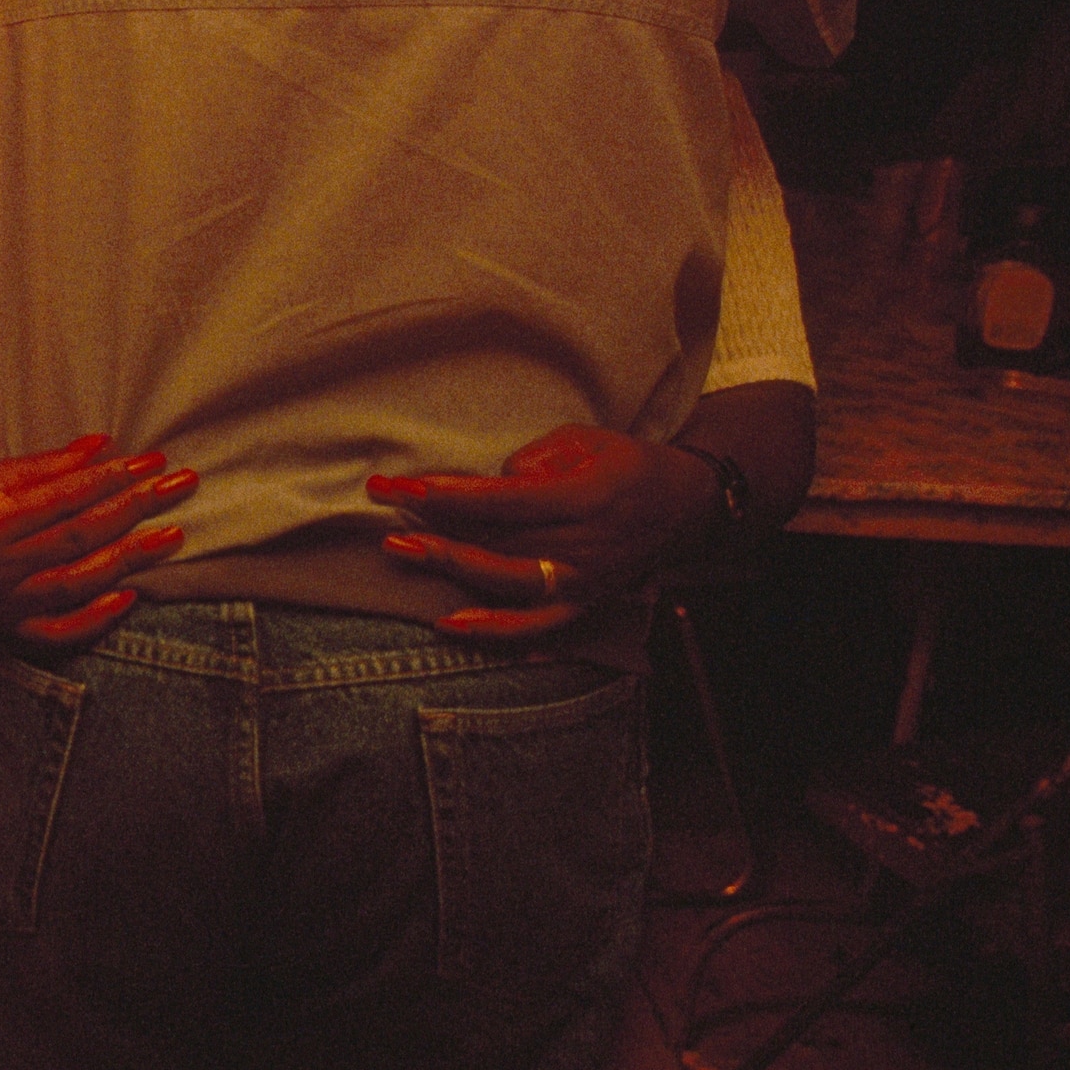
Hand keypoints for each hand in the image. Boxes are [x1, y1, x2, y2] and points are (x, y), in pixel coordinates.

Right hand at [0, 433, 196, 647]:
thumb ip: (50, 465)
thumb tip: (104, 446)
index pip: (63, 499)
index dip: (110, 479)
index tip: (151, 461)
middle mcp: (0, 566)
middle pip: (78, 537)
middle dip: (134, 508)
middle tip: (179, 486)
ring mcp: (8, 602)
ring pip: (76, 582)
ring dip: (128, 559)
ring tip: (173, 535)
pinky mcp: (14, 628)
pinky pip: (58, 631)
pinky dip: (95, 619)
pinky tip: (132, 597)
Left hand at [371, 425, 718, 639]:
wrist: (685, 506)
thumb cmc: (626, 464)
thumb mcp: (588, 439)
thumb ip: (537, 457)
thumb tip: (493, 480)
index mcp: (589, 497)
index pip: (506, 499)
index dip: (451, 494)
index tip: (404, 486)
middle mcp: (586, 545)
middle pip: (498, 538)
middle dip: (435, 522)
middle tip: (384, 505)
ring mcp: (584, 581)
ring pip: (506, 580)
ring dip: (449, 565)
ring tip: (398, 549)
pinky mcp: (583, 604)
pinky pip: (534, 626)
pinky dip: (492, 630)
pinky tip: (448, 623)